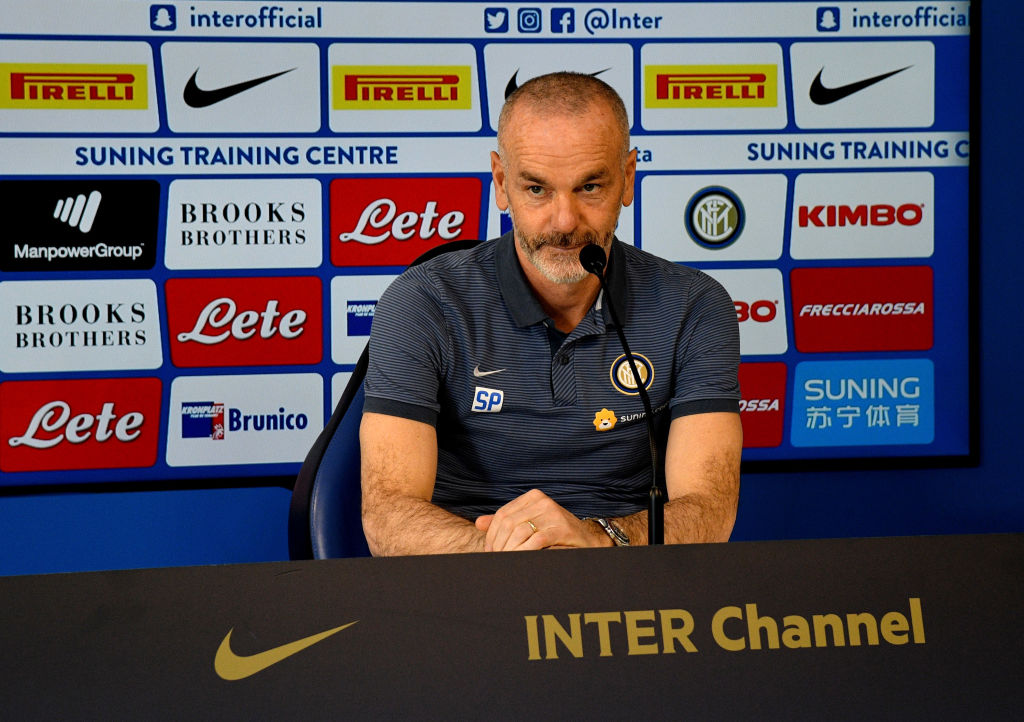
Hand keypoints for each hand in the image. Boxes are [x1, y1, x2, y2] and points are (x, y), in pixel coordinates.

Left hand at [474, 488, 611, 550]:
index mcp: (533, 497)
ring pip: (519, 531)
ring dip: (509, 550)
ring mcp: (553, 513)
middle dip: (498, 544)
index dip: (492, 534)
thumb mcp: (529, 523)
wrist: (587, 540)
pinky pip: (535, 541)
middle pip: (508, 523)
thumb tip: (479, 523)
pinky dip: (524, 552)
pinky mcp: (561, 528)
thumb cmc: (555, 533)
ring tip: (506, 561)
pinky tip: (520, 559)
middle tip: (496, 559)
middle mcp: (542, 501)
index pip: (503, 514)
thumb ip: (506, 522)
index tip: (489, 550)